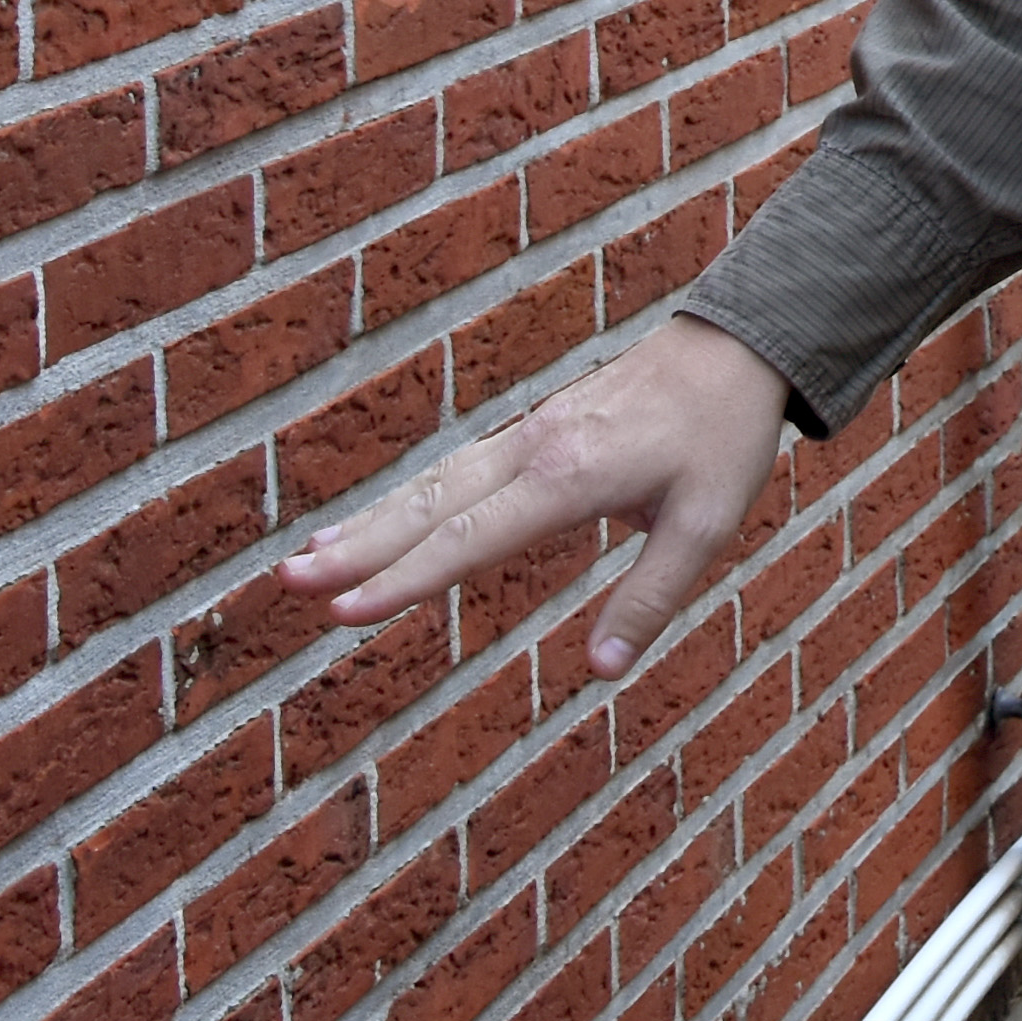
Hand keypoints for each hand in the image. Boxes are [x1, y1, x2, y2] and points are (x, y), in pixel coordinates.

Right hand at [279, 314, 793, 680]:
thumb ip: (652, 597)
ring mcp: (526, 437)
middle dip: (358, 550)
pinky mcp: (530, 433)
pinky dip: (404, 501)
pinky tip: (371, 525)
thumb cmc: (722, 439)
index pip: (472, 538)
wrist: (732, 350)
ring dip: (369, 525)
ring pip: (433, 485)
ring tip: (305, 564)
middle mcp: (534, 451)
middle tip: (289, 586)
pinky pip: (454, 472)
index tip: (347, 611)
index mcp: (571, 477)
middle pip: (431, 507)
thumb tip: (603, 670)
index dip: (408, 580)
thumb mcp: (709, 525)